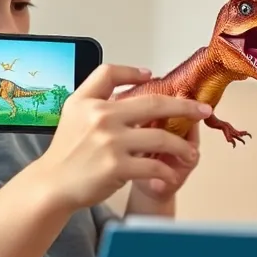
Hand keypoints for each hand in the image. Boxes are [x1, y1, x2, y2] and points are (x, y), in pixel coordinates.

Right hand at [34, 64, 210, 209]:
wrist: (53, 184)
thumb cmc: (67, 151)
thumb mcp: (73, 112)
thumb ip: (98, 93)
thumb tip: (140, 77)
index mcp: (88, 102)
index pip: (110, 73)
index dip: (133, 72)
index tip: (153, 75)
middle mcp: (100, 117)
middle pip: (153, 104)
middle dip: (184, 106)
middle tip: (203, 110)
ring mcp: (110, 142)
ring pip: (161, 138)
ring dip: (181, 146)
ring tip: (190, 153)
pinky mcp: (116, 167)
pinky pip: (153, 166)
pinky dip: (166, 172)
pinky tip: (169, 175)